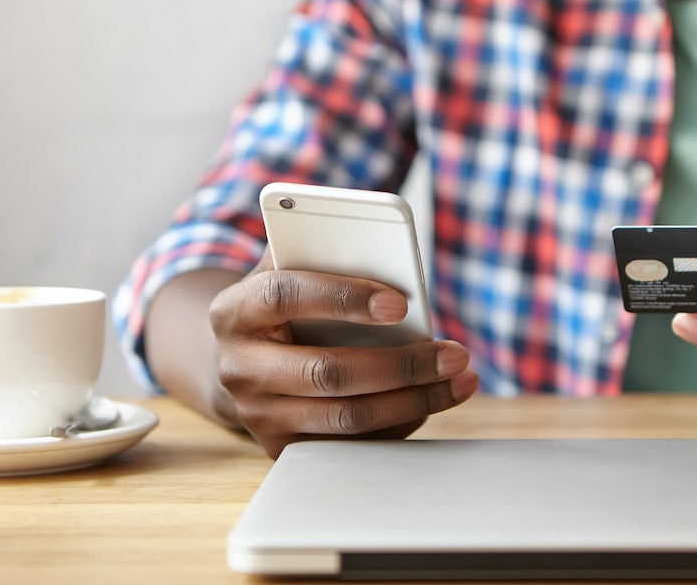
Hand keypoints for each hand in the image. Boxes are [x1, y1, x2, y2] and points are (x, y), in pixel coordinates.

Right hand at [208, 254, 477, 456]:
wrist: (241, 360)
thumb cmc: (282, 305)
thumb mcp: (288, 269)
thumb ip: (322, 253)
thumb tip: (386, 249)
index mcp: (236, 310)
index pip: (286, 296)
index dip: (343, 297)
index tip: (401, 303)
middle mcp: (239, 367)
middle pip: (328, 372)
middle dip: (402, 365)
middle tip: (455, 353)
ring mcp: (258, 415)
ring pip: (348, 415)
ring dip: (414, 400)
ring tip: (460, 379)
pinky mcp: (281, 448)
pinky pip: (351, 443)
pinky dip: (399, 424)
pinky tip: (431, 402)